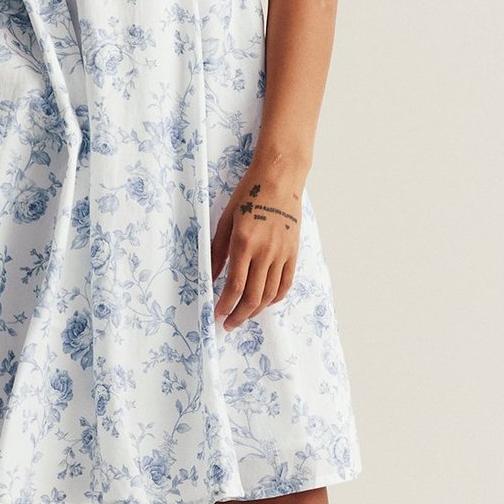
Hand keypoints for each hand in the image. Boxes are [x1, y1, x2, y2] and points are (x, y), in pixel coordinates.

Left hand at [210, 164, 304, 329]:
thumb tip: (210, 278)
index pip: (235, 286)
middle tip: (229, 324)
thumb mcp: (225, 220)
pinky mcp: (293, 252)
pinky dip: (275, 298)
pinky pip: (286, 283)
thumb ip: (217, 251)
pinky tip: (265, 303)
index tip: (217, 314)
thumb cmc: (248, 195)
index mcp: (244, 243)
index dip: (225, 305)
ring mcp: (282, 253)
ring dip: (256, 310)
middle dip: (239, 315)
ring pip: (270, 294)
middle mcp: (265, 252)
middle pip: (253, 296)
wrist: (279, 179)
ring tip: (244, 315)